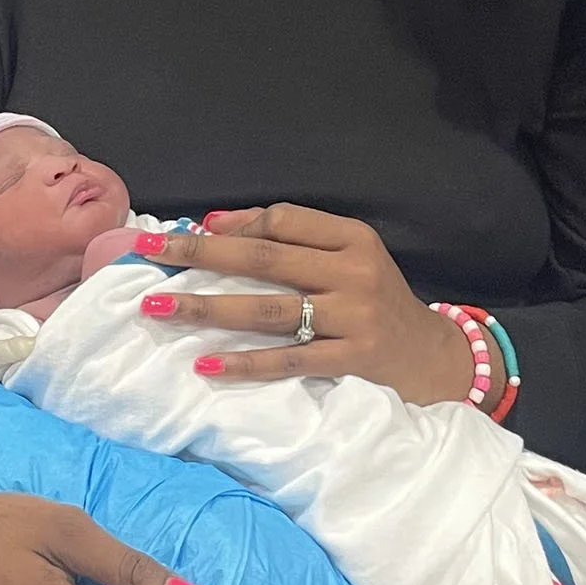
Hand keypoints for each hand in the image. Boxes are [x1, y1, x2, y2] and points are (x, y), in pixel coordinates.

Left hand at [128, 206, 476, 407]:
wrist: (436, 359)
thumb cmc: (379, 305)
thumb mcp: (350, 261)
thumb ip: (296, 241)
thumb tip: (215, 224)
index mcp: (353, 239)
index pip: (283, 221)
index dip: (231, 226)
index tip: (184, 233)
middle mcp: (353, 272)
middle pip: (264, 258)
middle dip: (200, 254)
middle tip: (149, 252)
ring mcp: (354, 317)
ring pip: (268, 309)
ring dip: (207, 306)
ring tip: (158, 306)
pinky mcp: (354, 360)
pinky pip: (289, 360)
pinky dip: (245, 362)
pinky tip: (206, 363)